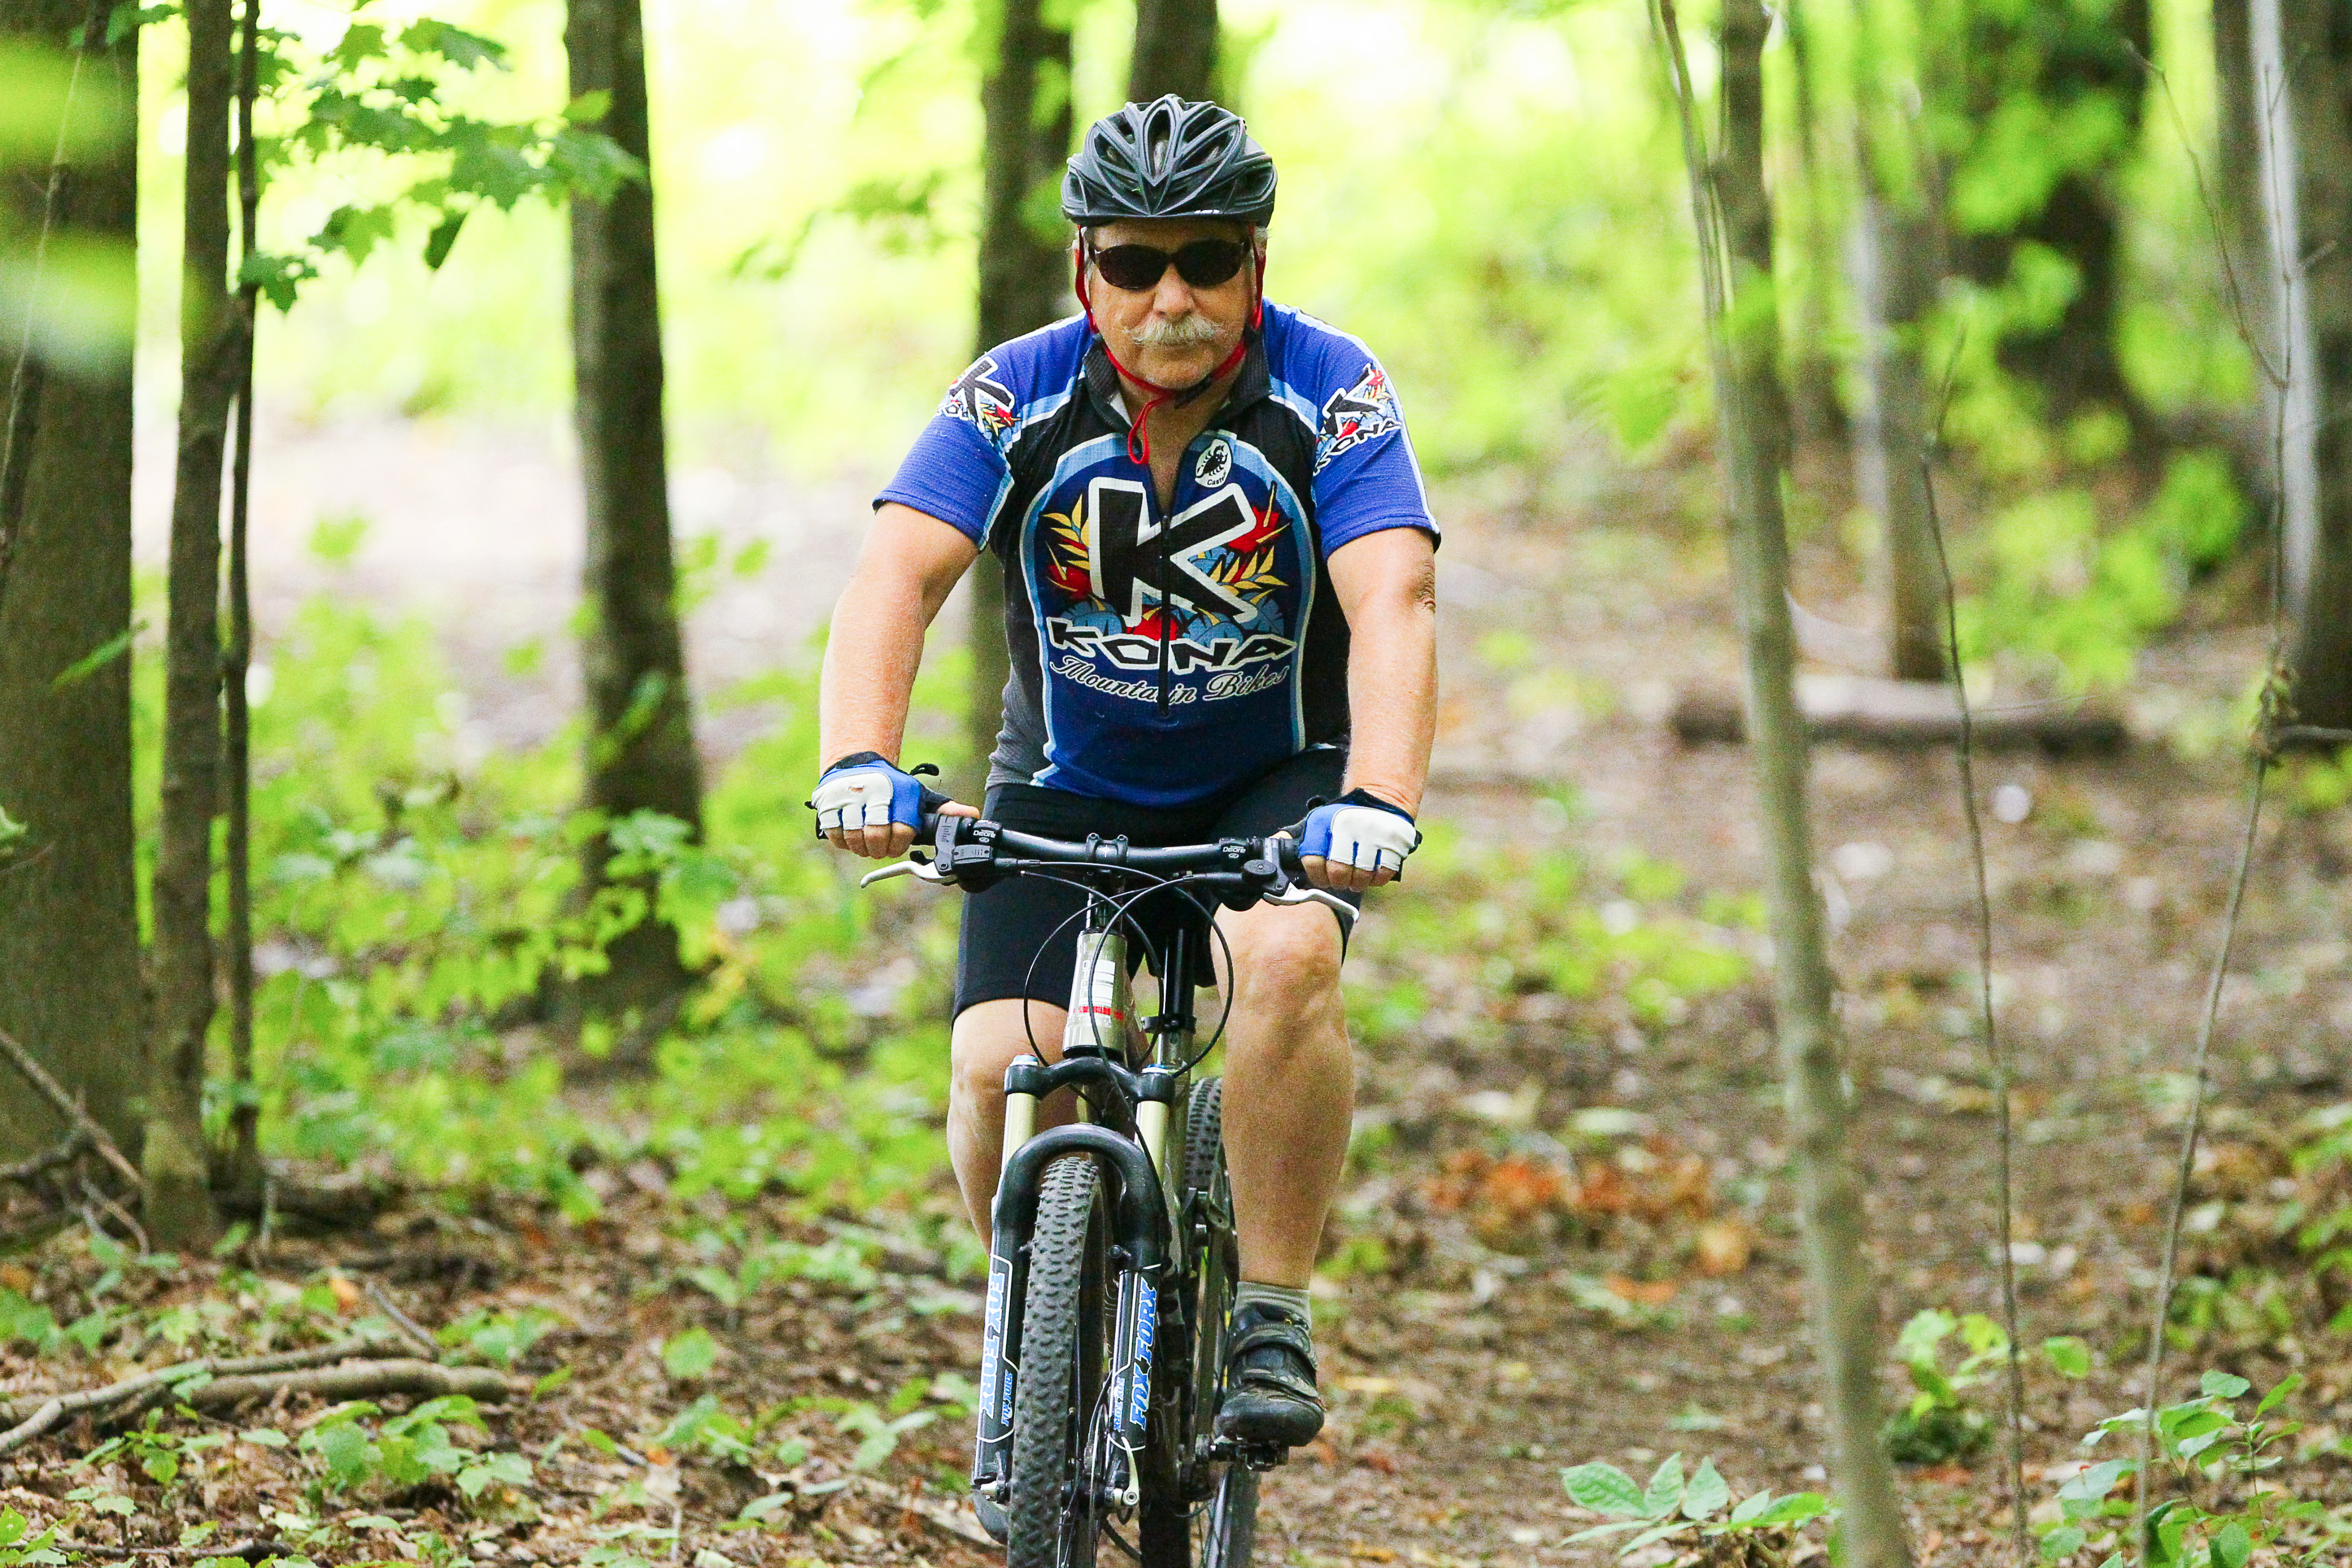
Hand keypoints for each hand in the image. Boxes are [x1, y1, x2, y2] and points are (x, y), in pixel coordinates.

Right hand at [811, 753, 976, 858]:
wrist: (857, 763)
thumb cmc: (893, 788)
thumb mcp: (918, 795)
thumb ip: (944, 810)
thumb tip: (972, 816)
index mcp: (900, 791)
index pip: (902, 830)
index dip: (899, 845)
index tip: (897, 846)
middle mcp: (875, 790)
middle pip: (876, 836)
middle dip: (879, 850)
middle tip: (880, 849)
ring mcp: (848, 794)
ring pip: (854, 837)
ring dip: (861, 848)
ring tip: (865, 844)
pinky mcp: (827, 800)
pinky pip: (834, 833)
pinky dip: (842, 841)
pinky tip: (850, 836)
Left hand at [1291, 789, 1419, 892]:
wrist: (1381, 798)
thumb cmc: (1344, 818)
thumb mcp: (1318, 821)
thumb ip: (1297, 838)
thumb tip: (1271, 849)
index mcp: (1325, 823)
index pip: (1313, 862)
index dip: (1317, 877)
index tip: (1322, 878)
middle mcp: (1347, 826)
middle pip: (1339, 873)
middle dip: (1339, 883)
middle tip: (1342, 880)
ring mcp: (1373, 834)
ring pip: (1361, 877)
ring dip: (1358, 883)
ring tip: (1357, 877)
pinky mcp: (1394, 841)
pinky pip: (1383, 874)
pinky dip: (1377, 879)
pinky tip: (1373, 872)